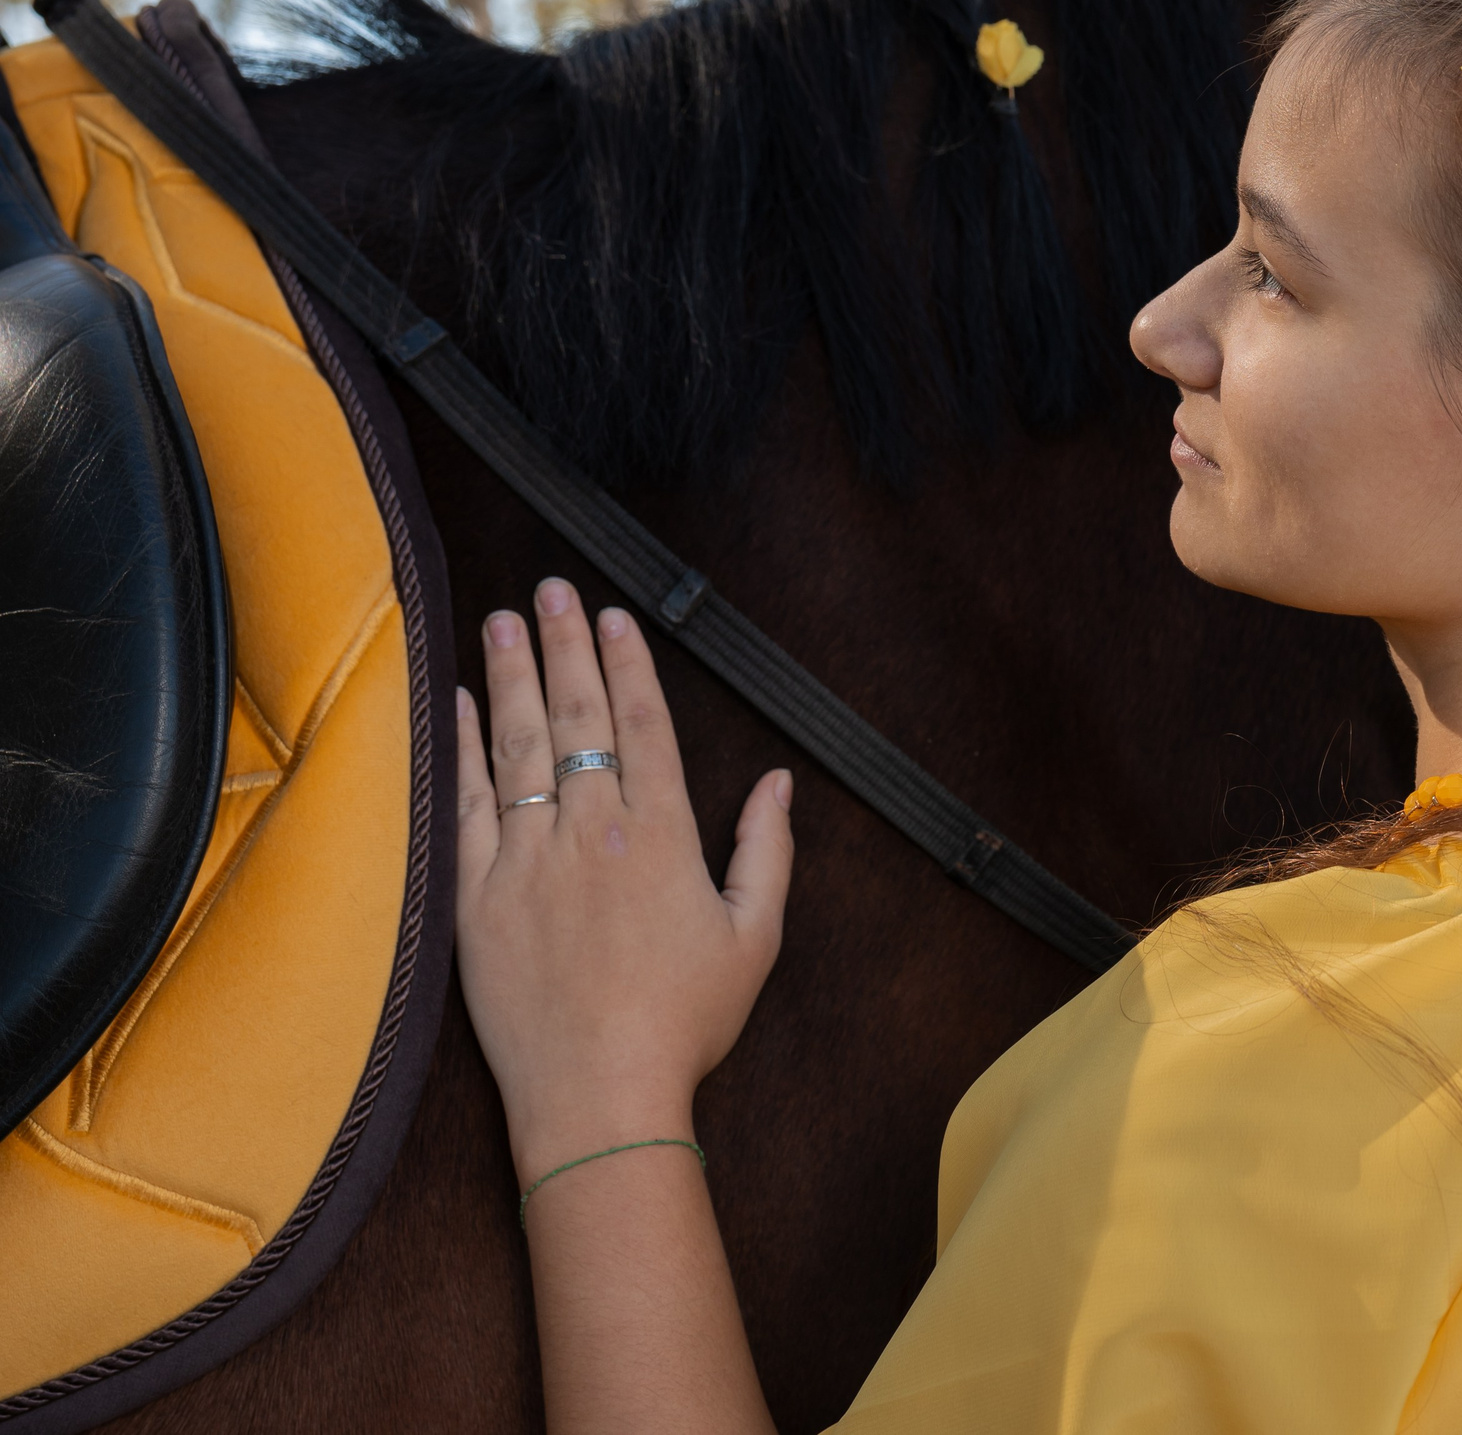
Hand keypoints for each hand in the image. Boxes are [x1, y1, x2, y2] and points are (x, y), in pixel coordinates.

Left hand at [456, 578, 793, 1184]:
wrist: (599, 1096)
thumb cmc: (685, 1025)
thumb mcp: (755, 938)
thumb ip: (766, 851)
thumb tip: (778, 783)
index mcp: (663, 840)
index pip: (643, 728)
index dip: (628, 665)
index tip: (613, 616)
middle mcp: (592, 836)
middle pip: (578, 719)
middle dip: (564, 646)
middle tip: (551, 589)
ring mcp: (529, 863)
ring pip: (518, 748)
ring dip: (510, 678)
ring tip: (502, 622)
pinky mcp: (477, 899)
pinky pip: (468, 807)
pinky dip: (462, 751)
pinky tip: (460, 708)